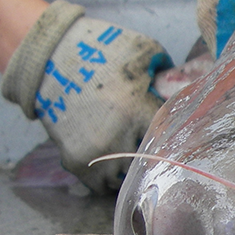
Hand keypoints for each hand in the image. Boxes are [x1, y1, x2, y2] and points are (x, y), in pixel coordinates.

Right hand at [1, 0, 172, 192]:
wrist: (48, 57)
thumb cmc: (100, 50)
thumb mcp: (143, 49)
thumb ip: (167, 72)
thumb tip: (186, 87)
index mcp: (137, 111)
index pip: (169, 138)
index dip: (174, 136)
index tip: (175, 134)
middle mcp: (117, 138)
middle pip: (149, 163)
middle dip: (154, 155)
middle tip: (156, 147)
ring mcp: (95, 152)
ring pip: (125, 178)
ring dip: (131, 170)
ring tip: (132, 155)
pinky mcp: (75, 161)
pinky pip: (100, 185)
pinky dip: (108, 179)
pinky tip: (113, 164)